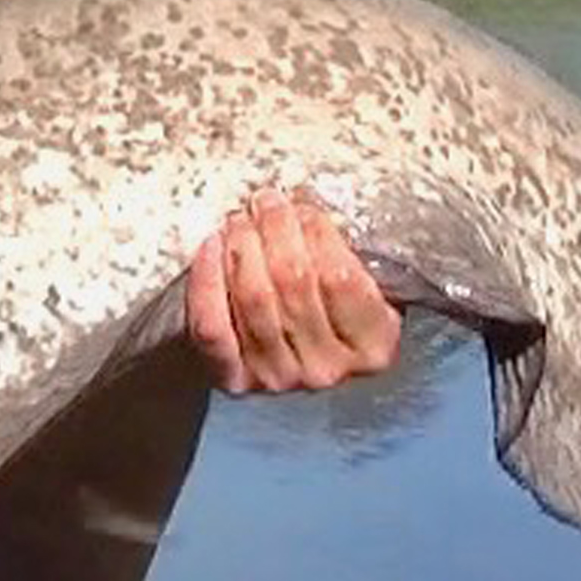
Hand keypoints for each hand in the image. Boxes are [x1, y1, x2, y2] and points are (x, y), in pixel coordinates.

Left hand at [187, 188, 400, 393]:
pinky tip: (211, 246)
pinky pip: (212, 324)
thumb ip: (350, 256)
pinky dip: (207, 280)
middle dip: (275, 229)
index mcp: (374, 347)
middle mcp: (328, 369)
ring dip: (241, 245)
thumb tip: (304, 203)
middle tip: (265, 200)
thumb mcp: (367, 290)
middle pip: (292, 282)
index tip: (302, 204)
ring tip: (239, 218)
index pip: (341, 278)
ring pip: (252, 297)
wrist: (295, 369)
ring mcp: (279, 378)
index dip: (317, 231)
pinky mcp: (234, 379)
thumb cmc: (335, 314)